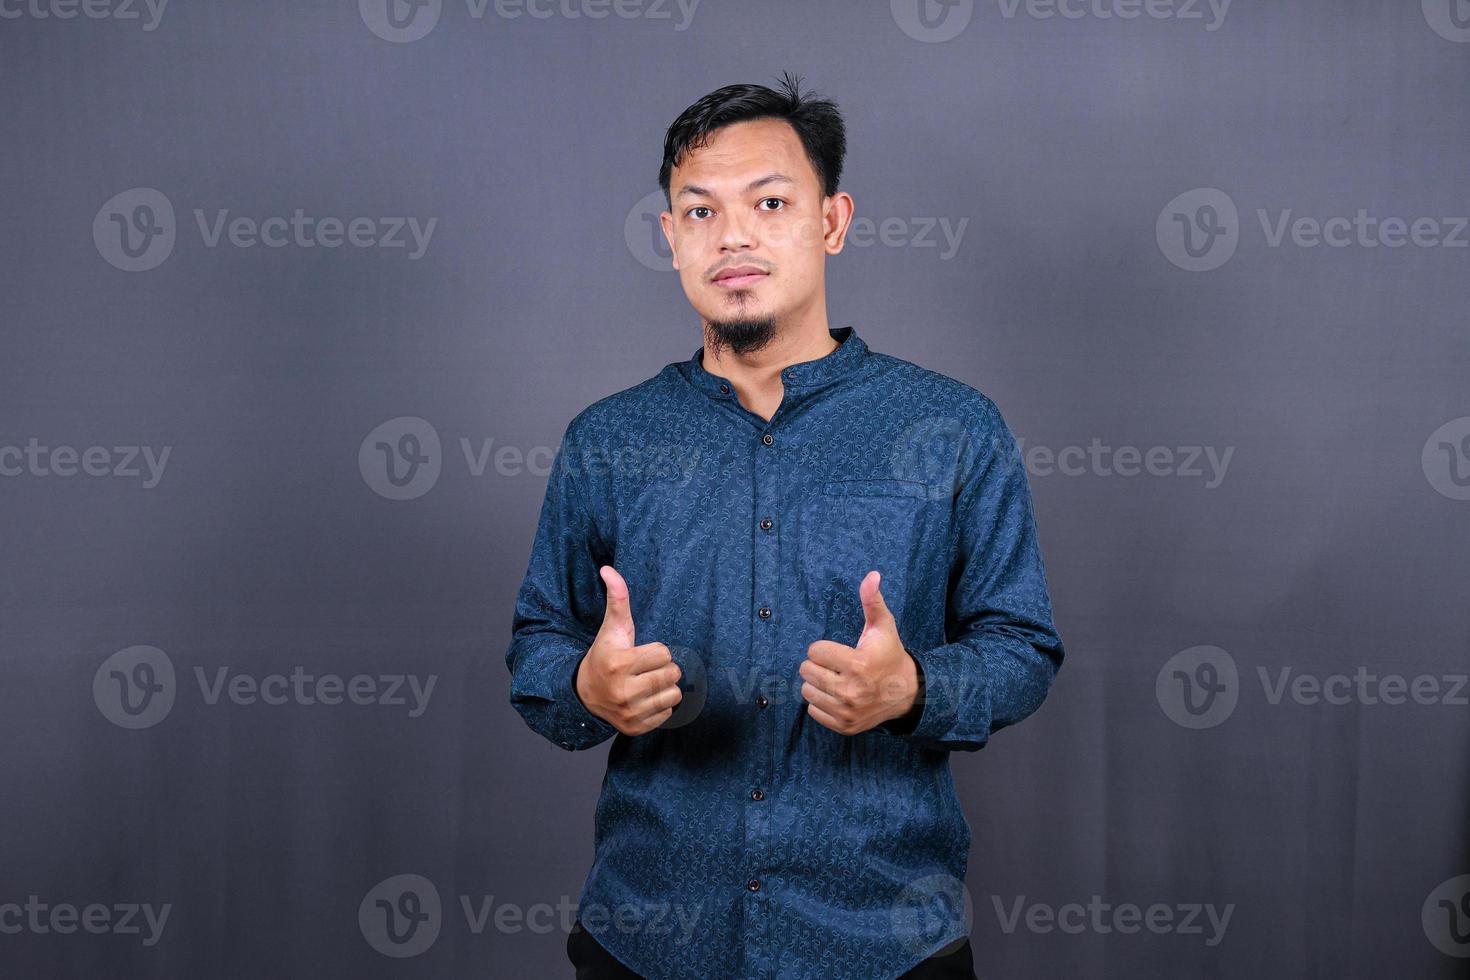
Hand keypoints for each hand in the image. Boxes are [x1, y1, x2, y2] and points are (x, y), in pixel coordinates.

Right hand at [575, 565, 682, 735]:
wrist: (584, 694)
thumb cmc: (605, 655)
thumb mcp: (612, 628)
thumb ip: (617, 598)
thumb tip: (609, 569)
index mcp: (619, 663)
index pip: (665, 654)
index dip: (657, 651)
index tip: (641, 653)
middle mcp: (623, 691)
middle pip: (673, 675)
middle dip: (663, 669)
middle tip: (646, 668)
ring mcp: (629, 712)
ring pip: (674, 695)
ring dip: (665, 688)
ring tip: (648, 683)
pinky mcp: (635, 728)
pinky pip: (668, 714)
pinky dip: (660, 706)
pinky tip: (645, 698)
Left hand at [799, 570, 920, 735]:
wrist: (907, 693)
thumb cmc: (889, 654)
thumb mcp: (883, 626)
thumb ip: (872, 601)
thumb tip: (872, 574)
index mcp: (857, 664)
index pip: (814, 651)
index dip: (825, 648)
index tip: (841, 651)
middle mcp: (851, 691)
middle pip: (806, 671)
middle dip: (819, 665)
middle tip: (836, 665)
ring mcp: (847, 711)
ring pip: (806, 691)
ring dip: (818, 683)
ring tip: (837, 679)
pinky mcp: (844, 726)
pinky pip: (813, 710)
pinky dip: (821, 702)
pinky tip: (838, 695)